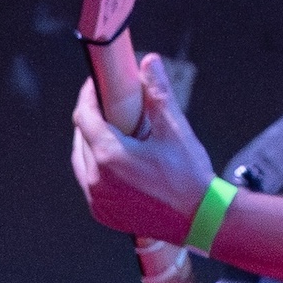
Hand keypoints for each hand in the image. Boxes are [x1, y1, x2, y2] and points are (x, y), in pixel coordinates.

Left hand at [71, 52, 213, 241]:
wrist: (200, 219)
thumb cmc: (189, 178)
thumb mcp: (175, 129)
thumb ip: (158, 93)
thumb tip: (150, 64)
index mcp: (109, 156)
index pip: (84, 116)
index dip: (88, 96)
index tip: (97, 85)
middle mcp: (96, 179)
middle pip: (82, 138)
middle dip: (92, 118)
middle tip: (110, 107)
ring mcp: (97, 199)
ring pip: (83, 161)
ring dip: (92, 144)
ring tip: (114, 133)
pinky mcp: (103, 213)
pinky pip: (90, 183)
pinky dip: (97, 169)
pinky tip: (116, 162)